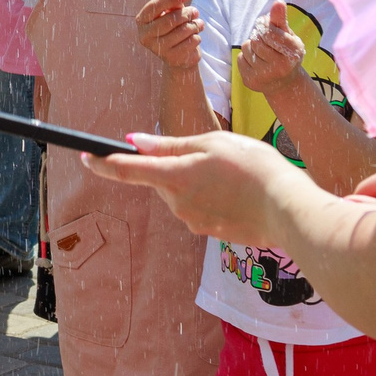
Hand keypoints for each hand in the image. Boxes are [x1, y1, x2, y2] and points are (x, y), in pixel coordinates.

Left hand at [83, 129, 299, 246]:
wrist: (289, 209)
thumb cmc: (254, 168)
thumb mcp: (212, 143)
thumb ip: (170, 145)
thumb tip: (134, 142)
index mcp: (174, 176)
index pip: (126, 170)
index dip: (103, 162)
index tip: (86, 155)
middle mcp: (178, 203)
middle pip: (160, 180)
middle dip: (172, 167)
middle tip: (209, 154)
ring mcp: (194, 222)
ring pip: (181, 195)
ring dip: (195, 182)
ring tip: (232, 173)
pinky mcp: (210, 233)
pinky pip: (199, 209)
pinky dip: (211, 198)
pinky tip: (237, 193)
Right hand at [133, 0, 203, 69]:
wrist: (178, 55)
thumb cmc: (173, 27)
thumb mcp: (172, 9)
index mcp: (141, 20)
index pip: (155, 5)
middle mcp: (145, 36)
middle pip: (171, 19)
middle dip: (187, 13)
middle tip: (195, 12)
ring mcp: (157, 49)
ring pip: (184, 30)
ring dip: (195, 25)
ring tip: (197, 24)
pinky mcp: (172, 59)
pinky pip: (191, 42)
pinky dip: (197, 37)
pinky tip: (195, 37)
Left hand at [236, 1, 310, 96]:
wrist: (283, 82)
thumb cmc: (285, 52)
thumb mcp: (286, 35)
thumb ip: (280, 20)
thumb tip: (278, 2)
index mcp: (293, 53)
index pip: (269, 32)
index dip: (264, 26)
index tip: (265, 26)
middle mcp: (281, 67)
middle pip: (256, 40)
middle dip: (258, 37)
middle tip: (264, 42)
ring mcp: (266, 77)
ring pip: (247, 48)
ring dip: (251, 47)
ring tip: (261, 53)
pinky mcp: (252, 82)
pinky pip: (240, 59)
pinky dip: (245, 57)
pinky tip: (256, 63)